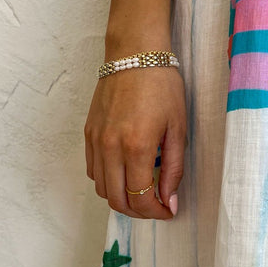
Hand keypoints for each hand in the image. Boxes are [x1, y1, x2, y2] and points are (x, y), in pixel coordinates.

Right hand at [84, 66, 185, 218]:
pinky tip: (125, 174)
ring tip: (142, 191)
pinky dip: (108, 181)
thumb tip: (169, 200)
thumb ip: (174, 168)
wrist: (135, 54)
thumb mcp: (178, 128)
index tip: (168, 211)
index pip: (140, 198)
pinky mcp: (88, 133)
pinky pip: (93, 170)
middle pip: (117, 200)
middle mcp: (111, 147)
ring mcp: (96, 141)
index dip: (155, 213)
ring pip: (101, 189)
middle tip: (156, 206)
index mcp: (136, 147)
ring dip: (122, 198)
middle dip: (139, 212)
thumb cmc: (163, 86)